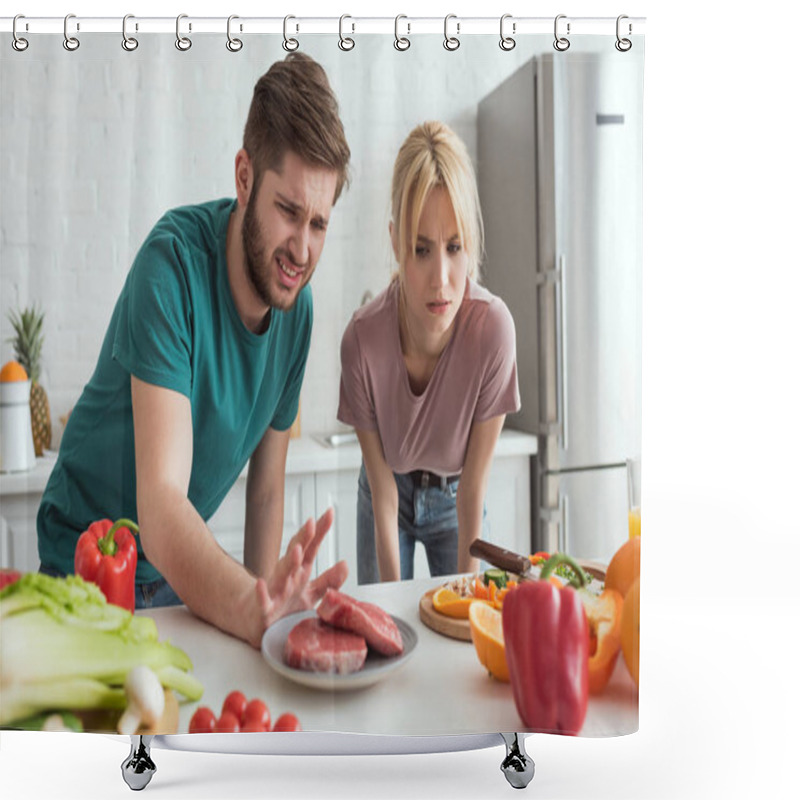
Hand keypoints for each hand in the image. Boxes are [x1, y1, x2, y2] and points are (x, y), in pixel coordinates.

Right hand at [246, 508, 347, 646]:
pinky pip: (263, 601)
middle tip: (312, 522)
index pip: (312, 547)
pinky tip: (260, 584)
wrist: (256, 622)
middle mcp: (288, 576)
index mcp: (300, 570)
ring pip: (281, 574)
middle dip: (303, 538)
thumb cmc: (285, 605)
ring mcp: (276, 591)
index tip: (330, 512)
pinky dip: (261, 593)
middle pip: (296, 553)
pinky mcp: (265, 609)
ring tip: (297, 550)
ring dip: (289, 561)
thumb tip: (345, 564)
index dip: (320, 530)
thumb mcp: (312, 593)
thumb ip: (329, 580)